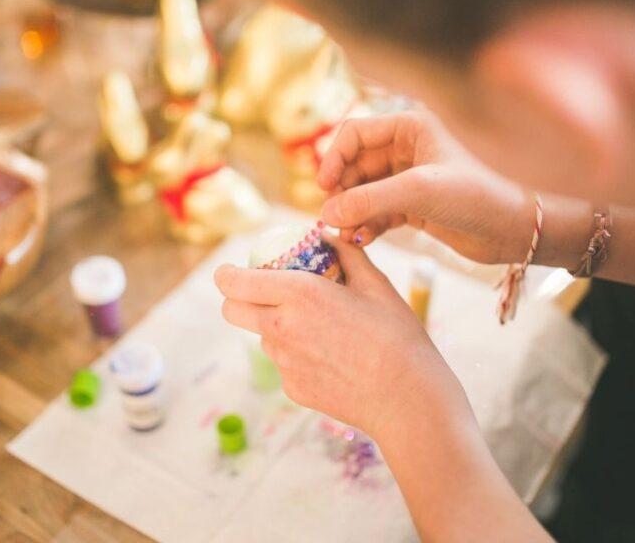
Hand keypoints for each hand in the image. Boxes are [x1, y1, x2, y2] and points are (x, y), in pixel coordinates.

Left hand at [214, 235, 463, 436]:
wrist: (407, 398)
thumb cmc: (397, 336)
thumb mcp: (375, 283)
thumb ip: (345, 254)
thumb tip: (328, 235)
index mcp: (299, 294)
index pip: (234, 282)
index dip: (227, 274)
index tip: (233, 271)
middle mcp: (282, 328)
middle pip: (231, 310)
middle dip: (238, 298)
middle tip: (263, 294)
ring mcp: (284, 363)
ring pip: (261, 337)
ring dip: (275, 327)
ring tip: (320, 329)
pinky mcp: (292, 388)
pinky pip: (284, 363)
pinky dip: (298, 355)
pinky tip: (332, 358)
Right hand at [318, 111, 533, 264]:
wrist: (514, 230)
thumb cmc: (477, 196)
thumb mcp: (419, 192)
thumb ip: (369, 200)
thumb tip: (326, 213)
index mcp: (411, 127)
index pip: (355, 133)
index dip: (334, 158)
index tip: (323, 188)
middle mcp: (408, 149)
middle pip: (355, 165)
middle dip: (342, 191)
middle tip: (332, 218)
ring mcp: (410, 179)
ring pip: (364, 191)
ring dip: (352, 212)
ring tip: (347, 235)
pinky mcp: (415, 207)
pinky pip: (377, 211)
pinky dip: (366, 224)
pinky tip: (363, 239)